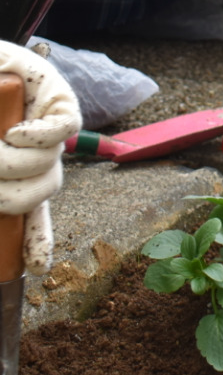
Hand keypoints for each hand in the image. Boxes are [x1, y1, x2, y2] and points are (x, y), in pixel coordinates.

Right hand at [0, 41, 82, 274]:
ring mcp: (52, 135)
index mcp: (16, 176)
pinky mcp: (63, 105)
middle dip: (7, 192)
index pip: (29, 217)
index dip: (35, 243)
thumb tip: (13, 232)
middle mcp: (36, 160)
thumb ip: (4, 183)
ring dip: (12, 161)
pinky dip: (36, 136)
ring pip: (43, 167)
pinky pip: (61, 131)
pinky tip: (15, 133)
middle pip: (33, 196)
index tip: (34, 270)